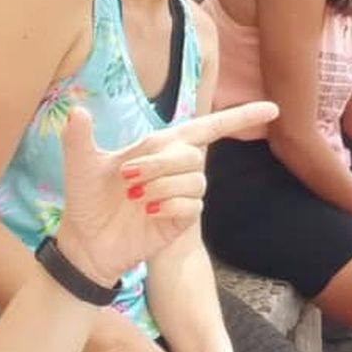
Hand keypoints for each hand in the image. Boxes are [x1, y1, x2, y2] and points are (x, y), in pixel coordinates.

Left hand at [56, 102, 279, 285]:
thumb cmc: (86, 201)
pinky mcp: (182, 220)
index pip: (208, 127)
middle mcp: (176, 168)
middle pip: (192, 153)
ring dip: (161, 185)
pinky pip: (191, 205)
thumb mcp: (80, 166)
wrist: (85, 243)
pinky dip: (169, 205)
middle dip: (160, 163)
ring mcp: (182, 195)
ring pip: (194, 179)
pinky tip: (148, 213)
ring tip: (134, 198)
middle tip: (127, 177)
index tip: (273, 108)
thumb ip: (80, 138)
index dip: (240, 116)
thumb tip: (77, 110)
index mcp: (160, 148)